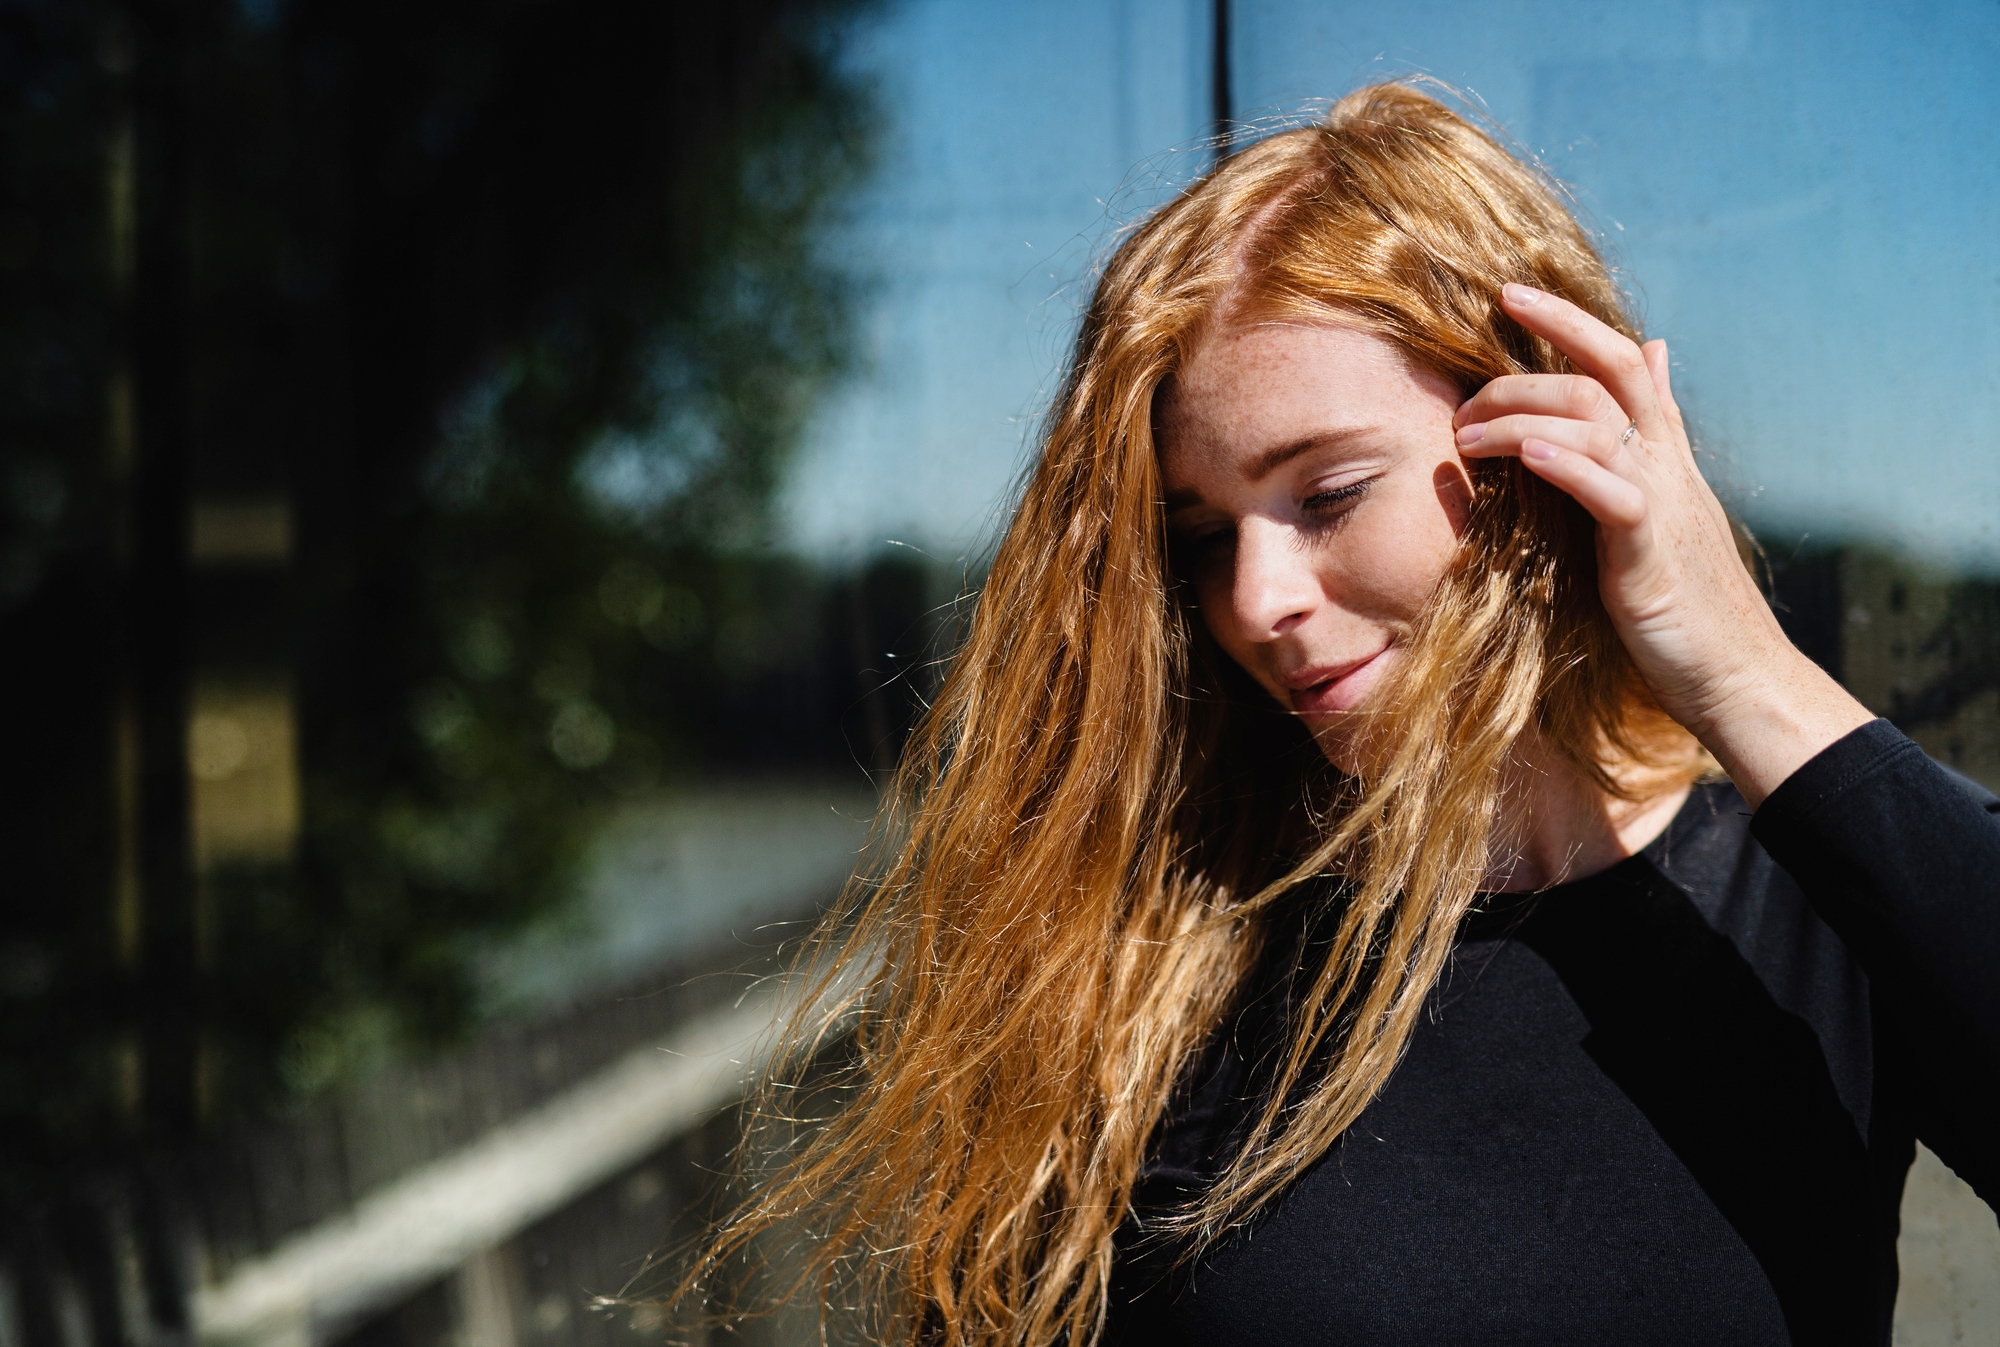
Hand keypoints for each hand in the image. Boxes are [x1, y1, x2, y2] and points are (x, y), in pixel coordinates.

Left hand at [1450, 283, 1870, 806]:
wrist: (1732, 671)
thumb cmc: (1684, 594)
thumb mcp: (1661, 499)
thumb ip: (1648, 429)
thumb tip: (1654, 351)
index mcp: (1663, 451)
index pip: (1619, 359)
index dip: (1567, 320)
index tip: (1507, 292)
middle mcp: (1667, 463)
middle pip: (1602, 376)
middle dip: (1528, 366)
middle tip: (1463, 398)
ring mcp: (1662, 502)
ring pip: (1597, 424)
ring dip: (1522, 418)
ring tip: (1466, 435)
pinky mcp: (1651, 550)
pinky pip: (1612, 493)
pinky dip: (1566, 466)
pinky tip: (1525, 456)